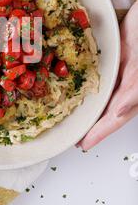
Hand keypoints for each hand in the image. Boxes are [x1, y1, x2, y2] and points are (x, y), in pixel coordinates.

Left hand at [79, 0, 137, 149]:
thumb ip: (133, 92)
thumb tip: (117, 113)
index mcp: (132, 91)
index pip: (113, 118)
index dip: (99, 133)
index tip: (83, 144)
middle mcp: (123, 85)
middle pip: (105, 111)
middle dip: (91, 125)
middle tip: (74, 136)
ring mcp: (116, 73)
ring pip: (101, 96)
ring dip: (88, 107)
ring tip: (73, 118)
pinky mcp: (109, 60)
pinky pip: (96, 77)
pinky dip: (85, 85)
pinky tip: (76, 87)